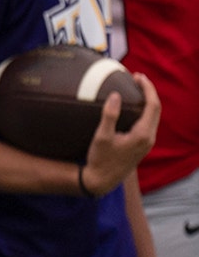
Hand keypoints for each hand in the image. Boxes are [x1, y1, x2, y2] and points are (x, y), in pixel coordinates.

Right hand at [82, 73, 160, 194]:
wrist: (102, 180)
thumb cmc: (100, 159)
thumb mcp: (101, 137)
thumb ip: (109, 115)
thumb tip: (115, 95)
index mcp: (143, 134)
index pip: (152, 105)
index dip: (148, 88)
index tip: (138, 76)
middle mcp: (149, 138)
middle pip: (156, 109)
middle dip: (148, 92)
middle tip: (135, 78)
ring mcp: (147, 142)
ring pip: (153, 116)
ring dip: (147, 100)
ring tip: (134, 88)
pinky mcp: (142, 145)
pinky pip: (148, 122)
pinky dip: (143, 110)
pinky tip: (132, 106)